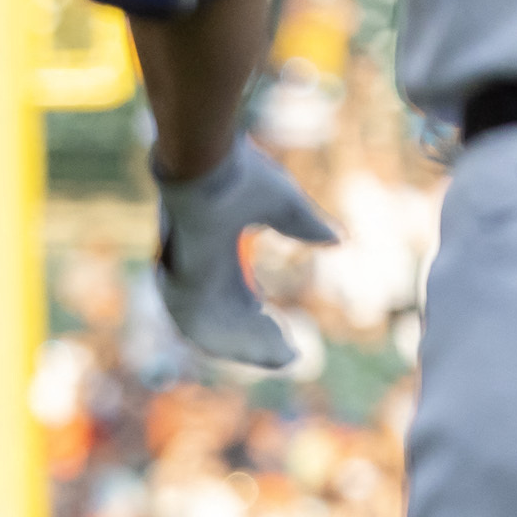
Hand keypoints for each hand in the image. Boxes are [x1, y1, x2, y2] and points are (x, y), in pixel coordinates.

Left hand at [154, 139, 336, 368]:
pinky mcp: (180, 283)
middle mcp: (195, 269)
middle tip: (288, 352)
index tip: (286, 334)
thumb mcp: (285, 206)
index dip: (256, 321)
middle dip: (256, 340)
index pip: (232, 300)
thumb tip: (336, 240)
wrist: (206, 162)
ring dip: (248, 347)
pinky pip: (202, 328)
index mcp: (213, 253)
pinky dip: (233, 343)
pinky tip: (267, 350)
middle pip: (224, 320)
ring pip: (212, 330)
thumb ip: (306, 226)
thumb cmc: (241, 174)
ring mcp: (183, 277)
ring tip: (282, 355)